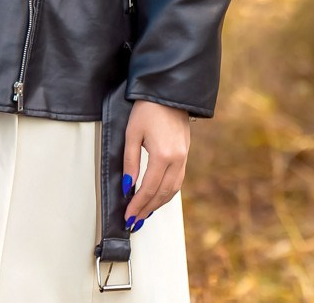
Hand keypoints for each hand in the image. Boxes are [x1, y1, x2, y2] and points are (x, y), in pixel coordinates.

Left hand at [121, 99, 189, 229]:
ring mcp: (184, 157)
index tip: (128, 217)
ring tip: (144, 214)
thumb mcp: (132, 134)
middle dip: (147, 209)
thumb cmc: (147, 109)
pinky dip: (167, 193)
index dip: (137, 205)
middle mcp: (177, 159)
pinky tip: (158, 197)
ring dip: (158, 204)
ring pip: (172, 190)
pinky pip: (178, 180)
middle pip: (162, 193)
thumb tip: (127, 185)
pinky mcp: (185, 154)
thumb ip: (130, 161)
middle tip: (134, 222)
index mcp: (162, 155)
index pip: (148, 188)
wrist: (169, 92)